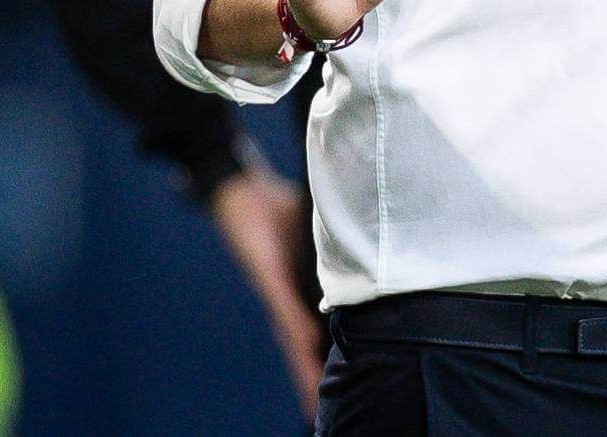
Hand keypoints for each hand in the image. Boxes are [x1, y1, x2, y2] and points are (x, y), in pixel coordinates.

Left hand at [210, 163, 322, 420]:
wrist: (238, 194)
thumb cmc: (276, 210)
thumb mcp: (314, 229)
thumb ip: (335, 243)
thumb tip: (368, 243)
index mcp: (298, 292)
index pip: (312, 334)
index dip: (320, 364)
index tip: (329, 394)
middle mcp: (286, 298)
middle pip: (300, 347)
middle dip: (311, 379)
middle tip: (321, 412)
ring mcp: (275, 288)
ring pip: (291, 335)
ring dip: (302, 364)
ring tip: (315, 394)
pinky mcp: (265, 272)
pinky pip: (283, 301)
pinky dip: (295, 322)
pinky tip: (306, 342)